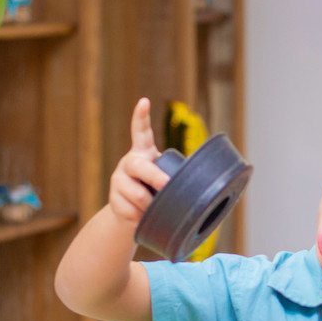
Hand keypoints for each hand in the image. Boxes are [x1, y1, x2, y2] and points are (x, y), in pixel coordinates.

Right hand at [107, 98, 169, 223]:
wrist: (130, 215)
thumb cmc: (157, 194)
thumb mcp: (167, 181)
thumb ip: (178, 179)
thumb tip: (208, 189)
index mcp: (143, 154)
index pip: (141, 132)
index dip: (141, 117)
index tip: (144, 102)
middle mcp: (129, 163)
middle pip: (140, 168)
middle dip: (155, 177)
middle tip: (166, 185)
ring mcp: (118, 181)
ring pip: (138, 195)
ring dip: (152, 207)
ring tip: (156, 210)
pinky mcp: (113, 200)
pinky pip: (131, 211)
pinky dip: (142, 219)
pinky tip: (142, 217)